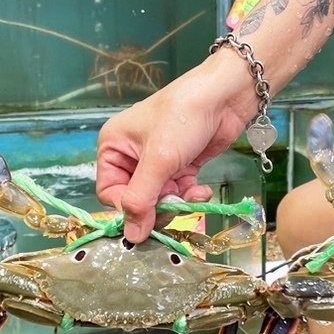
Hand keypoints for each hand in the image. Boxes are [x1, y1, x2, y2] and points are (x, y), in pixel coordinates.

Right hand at [96, 57, 256, 241]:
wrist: (224, 97)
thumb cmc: (183, 117)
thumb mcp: (159, 159)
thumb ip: (142, 199)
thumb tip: (132, 236)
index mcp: (113, 147)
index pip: (109, 192)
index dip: (128, 208)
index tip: (149, 217)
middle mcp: (131, 156)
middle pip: (136, 199)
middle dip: (158, 205)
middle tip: (176, 203)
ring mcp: (157, 162)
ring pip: (159, 199)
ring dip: (178, 201)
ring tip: (193, 192)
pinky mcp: (180, 166)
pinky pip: (178, 192)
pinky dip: (190, 195)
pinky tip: (202, 189)